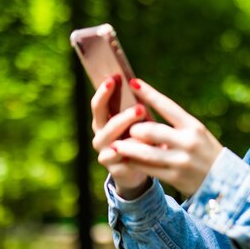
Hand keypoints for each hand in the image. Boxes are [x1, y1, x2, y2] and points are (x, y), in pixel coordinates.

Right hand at [91, 75, 150, 198]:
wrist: (137, 170)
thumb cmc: (138, 138)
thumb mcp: (136, 121)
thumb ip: (133, 106)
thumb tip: (138, 83)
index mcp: (101, 122)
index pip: (98, 104)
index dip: (104, 91)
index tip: (114, 78)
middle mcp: (100, 137)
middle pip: (107, 124)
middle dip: (125, 116)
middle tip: (141, 108)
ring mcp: (105, 154)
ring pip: (116, 143)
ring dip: (133, 137)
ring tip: (150, 133)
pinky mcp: (115, 170)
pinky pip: (126, 160)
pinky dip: (138, 154)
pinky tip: (151, 149)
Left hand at [110, 78, 223, 196]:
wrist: (225, 181)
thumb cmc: (207, 152)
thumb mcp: (198, 134)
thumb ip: (176, 126)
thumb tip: (146, 117)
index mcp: (194, 127)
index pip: (167, 106)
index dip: (149, 93)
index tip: (133, 82)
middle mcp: (188, 142)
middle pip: (152, 130)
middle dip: (135, 128)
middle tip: (127, 128)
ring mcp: (181, 161)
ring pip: (146, 152)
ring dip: (128, 147)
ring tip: (116, 145)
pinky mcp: (175, 177)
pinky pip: (149, 169)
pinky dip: (135, 164)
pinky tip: (126, 160)